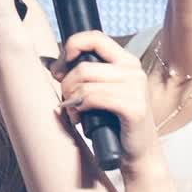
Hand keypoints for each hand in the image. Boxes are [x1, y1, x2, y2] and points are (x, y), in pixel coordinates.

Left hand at [53, 31, 159, 165]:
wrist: (138, 154)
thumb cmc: (115, 123)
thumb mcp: (102, 92)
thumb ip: (86, 75)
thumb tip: (53, 65)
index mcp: (127, 62)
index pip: (94, 37)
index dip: (71, 47)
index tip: (60, 69)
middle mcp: (134, 70)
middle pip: (83, 65)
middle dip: (66, 85)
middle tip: (67, 101)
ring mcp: (136, 88)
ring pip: (85, 82)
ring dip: (71, 100)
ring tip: (75, 113)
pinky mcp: (134, 107)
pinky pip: (93, 98)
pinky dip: (81, 107)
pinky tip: (82, 118)